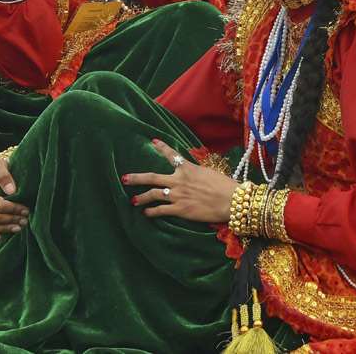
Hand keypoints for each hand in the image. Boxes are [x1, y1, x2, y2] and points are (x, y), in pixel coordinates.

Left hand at [122, 139, 239, 222]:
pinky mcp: (180, 209)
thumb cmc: (225, 185)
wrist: (231, 200)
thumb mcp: (209, 172)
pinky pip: (161, 210)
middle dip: (136, 178)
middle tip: (124, 178)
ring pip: (153, 195)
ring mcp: (178, 195)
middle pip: (152, 177)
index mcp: (188, 168)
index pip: (171, 155)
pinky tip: (147, 213)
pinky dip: (152, 212)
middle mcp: (179, 180)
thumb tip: (193, 173)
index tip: (153, 142)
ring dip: (141, 198)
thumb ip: (196, 172)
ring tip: (134, 200)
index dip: (161, 147)